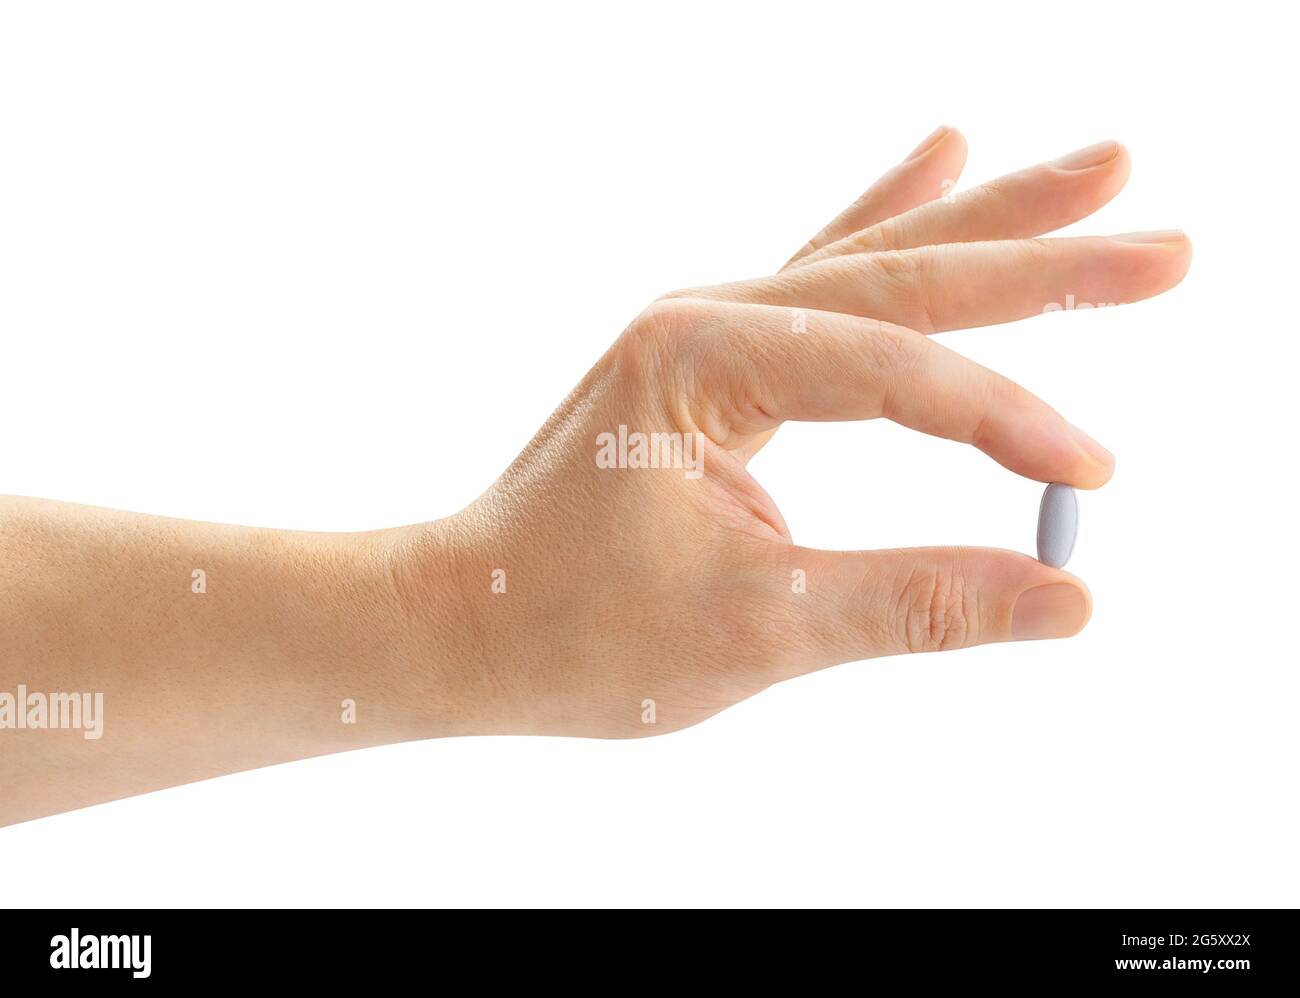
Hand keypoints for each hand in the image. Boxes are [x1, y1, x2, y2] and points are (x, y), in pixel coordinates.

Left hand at [409, 127, 1191, 736]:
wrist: (461, 623)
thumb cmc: (570, 631)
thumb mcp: (750, 631)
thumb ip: (910, 605)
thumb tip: (1065, 598)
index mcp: (698, 360)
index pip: (891, 371)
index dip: (1002, 419)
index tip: (1089, 481)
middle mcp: (704, 319)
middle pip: (901, 278)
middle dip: (1039, 261)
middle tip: (1168, 243)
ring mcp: (709, 331)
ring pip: (874, 266)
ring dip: (988, 228)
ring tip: (1097, 169)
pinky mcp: (719, 365)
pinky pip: (826, 284)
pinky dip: (891, 226)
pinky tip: (944, 154)